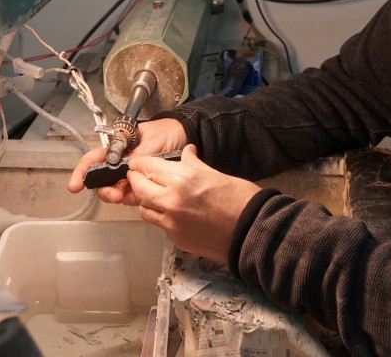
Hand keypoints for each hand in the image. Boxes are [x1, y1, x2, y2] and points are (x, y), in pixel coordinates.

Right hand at [67, 117, 187, 202]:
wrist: (186, 137)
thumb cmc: (167, 133)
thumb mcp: (151, 142)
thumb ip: (135, 156)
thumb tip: (120, 167)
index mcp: (117, 145)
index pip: (93, 158)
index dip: (82, 172)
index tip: (76, 186)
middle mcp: (119, 160)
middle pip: (101, 179)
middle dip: (104, 190)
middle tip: (116, 197)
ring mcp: (129, 173)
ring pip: (115, 189)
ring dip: (118, 196)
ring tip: (128, 197)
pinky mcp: (141, 183)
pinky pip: (131, 194)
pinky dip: (133, 198)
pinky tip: (140, 197)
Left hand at [127, 144, 260, 262]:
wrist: (253, 232)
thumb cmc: (240, 199)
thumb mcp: (216, 173)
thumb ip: (193, 164)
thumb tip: (187, 151)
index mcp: (182, 179)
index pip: (147, 167)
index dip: (140, 164)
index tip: (138, 163)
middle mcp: (171, 201)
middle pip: (139, 188)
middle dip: (137, 180)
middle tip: (140, 176)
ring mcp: (172, 223)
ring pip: (144, 209)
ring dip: (146, 200)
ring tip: (156, 195)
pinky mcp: (176, 239)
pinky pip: (159, 224)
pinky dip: (161, 216)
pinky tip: (175, 212)